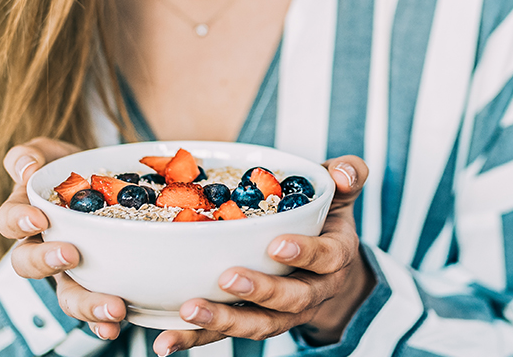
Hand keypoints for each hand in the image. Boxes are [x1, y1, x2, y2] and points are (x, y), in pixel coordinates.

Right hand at [0, 138, 127, 339]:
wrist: (108, 184)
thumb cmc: (70, 169)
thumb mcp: (50, 154)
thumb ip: (31, 155)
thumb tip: (25, 169)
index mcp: (25, 215)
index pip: (9, 221)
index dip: (18, 221)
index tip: (38, 217)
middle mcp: (41, 248)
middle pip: (28, 265)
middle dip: (46, 263)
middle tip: (71, 255)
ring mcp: (68, 272)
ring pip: (65, 295)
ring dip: (85, 304)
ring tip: (111, 306)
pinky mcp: (96, 286)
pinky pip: (93, 311)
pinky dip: (102, 322)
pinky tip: (116, 324)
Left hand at [152, 156, 373, 355]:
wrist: (323, 265)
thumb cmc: (323, 219)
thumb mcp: (337, 195)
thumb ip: (345, 176)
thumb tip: (344, 172)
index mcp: (334, 258)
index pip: (325, 259)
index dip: (304, 254)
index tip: (276, 245)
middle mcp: (312, 292)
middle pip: (291, 300)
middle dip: (260, 291)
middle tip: (227, 277)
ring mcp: (282, 314)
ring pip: (258, 325)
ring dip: (223, 322)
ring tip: (190, 311)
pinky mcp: (251, 322)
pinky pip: (224, 335)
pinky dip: (195, 340)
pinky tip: (167, 341)